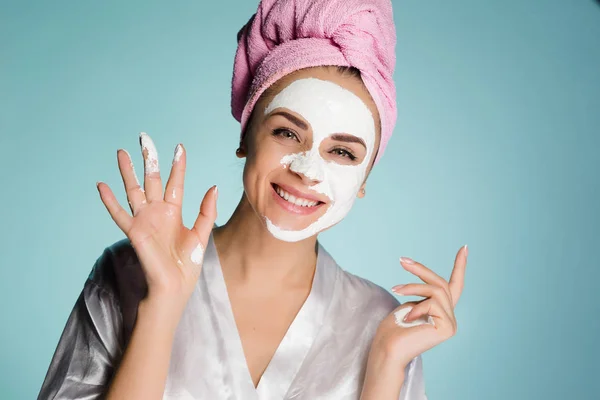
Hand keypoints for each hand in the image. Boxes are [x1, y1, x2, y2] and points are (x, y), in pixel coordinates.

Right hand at [96, 132, 216, 312]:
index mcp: (175, 212)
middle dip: (148, 159)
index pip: (175, 183)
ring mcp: (144, 220)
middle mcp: (158, 212)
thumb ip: (206, 211)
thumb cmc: (188, 264)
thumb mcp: (202, 234)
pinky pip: (119, 214)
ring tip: (121, 152)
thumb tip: (214, 187)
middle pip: (151, 180)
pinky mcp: (134, 231)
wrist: (175, 286)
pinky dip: (109, 200)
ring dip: (127, 172)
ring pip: (134, 190)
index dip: (177, 165)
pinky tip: (101, 185)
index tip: (179, 147)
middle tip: (144, 138)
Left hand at [370, 245, 467, 368]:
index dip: (459, 266)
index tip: (464, 248)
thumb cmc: (393, 329)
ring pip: (436, 290)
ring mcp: (451, 323)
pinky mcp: (448, 328)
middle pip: (441, 283)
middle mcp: (449, 317)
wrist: (388, 348)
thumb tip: (431, 284)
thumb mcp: (409, 303)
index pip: (454, 285)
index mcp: (440, 310)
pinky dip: (417, 306)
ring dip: (413, 286)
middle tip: (402, 260)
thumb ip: (424, 294)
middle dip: (421, 270)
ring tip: (396, 289)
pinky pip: (433, 303)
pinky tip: (408, 317)